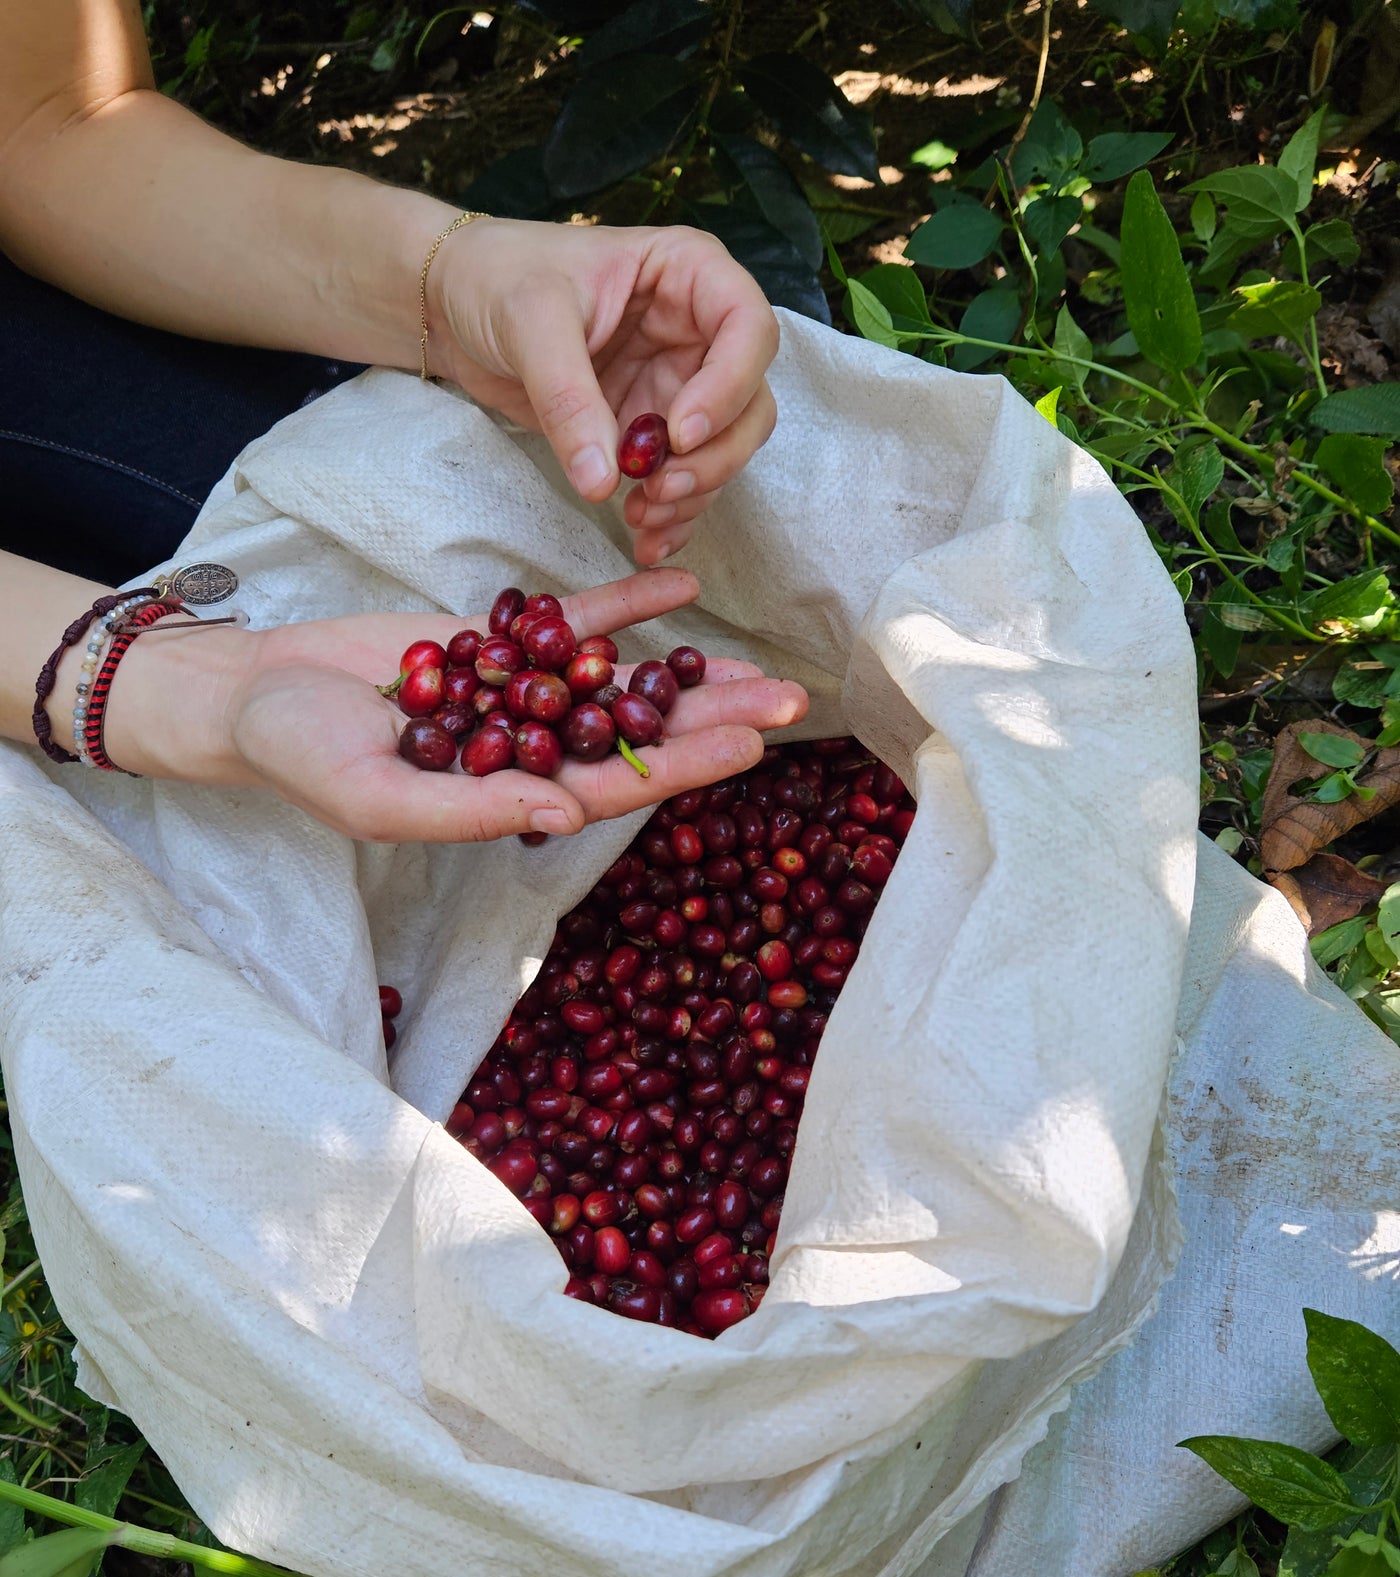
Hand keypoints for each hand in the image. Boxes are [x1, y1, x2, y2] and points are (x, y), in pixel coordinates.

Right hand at [106, 570, 806, 842]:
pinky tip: (681, 582)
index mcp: (510, 797)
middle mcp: (529, 749)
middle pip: (638, 734)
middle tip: (790, 701)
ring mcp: (520, 693)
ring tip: (759, 662)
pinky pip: (573, 620)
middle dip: (713, 720)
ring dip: (688, 672)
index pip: (614, 785)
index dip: (682, 768)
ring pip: (620, 681)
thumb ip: (474, 807)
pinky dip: (624, 603)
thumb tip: (567, 819)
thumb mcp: (380, 797)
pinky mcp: (499, 640)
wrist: (259, 689)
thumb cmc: (305, 757)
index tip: (750, 747)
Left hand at [427, 221, 778, 565]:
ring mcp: (676, 383)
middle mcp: (696, 331)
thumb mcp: (530, 322)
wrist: (455, 305)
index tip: (679, 434)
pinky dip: (672, 514)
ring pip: (723, 450)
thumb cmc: (498, 277)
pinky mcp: (649, 429)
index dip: (729, 387)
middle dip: (714, 456)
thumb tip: (603, 482)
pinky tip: (643, 538)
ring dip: (693, 493)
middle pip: (750, 403)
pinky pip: (682, 479)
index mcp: (688, 273)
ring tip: (638, 516)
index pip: (749, 329)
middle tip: (659, 489)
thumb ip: (570, 399)